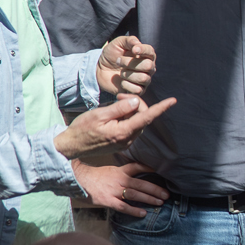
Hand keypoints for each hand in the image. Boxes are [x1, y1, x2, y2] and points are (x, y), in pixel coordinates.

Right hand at [53, 94, 175, 160]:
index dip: (160, 108)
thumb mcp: (99, 115)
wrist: (71, 146)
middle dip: (135, 104)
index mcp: (123, 132)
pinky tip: (114, 115)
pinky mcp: (122, 143)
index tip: (173, 101)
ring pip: (137, 122)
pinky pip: (131, 128)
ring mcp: (126, 143)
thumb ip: (119, 109)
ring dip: (130, 111)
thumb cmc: (82, 129)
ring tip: (114, 105)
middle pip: (142, 117)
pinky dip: (127, 118)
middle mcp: (128, 139)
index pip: (146, 117)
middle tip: (119, 97)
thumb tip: (137, 102)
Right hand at [73, 160, 168, 218]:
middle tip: (167, 195)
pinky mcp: (108, 201)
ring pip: (135, 195)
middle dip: (155, 189)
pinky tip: (143, 213)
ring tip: (160, 203)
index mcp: (120, 171)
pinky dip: (134, 210)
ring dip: (149, 199)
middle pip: (141, 184)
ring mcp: (114, 191)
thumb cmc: (96, 176)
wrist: (78, 180)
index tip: (161, 172)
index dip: (149, 168)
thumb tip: (139, 177)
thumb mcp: (112, 170)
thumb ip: (124, 173)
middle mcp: (119, 180)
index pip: (137, 167)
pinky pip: (123, 206)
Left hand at [95, 36, 157, 97]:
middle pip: (148, 66)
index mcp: (146, 55)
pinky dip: (126, 85)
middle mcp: (149, 67)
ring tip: (120, 72)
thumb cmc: (112, 54)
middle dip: (130, 63)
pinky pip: (138, 90)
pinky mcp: (139, 90)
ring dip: (127, 74)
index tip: (133, 50)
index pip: (151, 51)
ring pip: (143, 78)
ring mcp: (145, 79)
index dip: (143, 50)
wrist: (101, 69)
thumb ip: (129, 40)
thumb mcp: (118, 43)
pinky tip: (121, 82)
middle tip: (118, 61)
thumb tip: (137, 44)